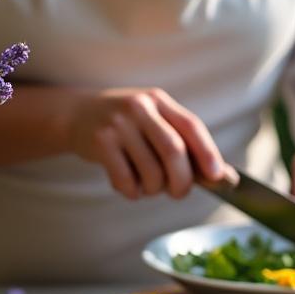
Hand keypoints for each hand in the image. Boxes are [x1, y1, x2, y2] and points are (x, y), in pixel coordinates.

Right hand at [68, 88, 226, 199]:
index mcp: (159, 100)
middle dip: (182, 181)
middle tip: (179, 193)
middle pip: (173, 151)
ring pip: (150, 170)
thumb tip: (219, 175)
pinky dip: (133, 192)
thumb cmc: (126, 124)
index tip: (218, 176)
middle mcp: (140, 107)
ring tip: (148, 186)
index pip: (191, 126)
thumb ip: (181, 141)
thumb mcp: (153, 119)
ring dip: (154, 189)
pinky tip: (130, 187)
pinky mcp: (99, 141)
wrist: (76, 113)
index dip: (208, 152)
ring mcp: (118, 124)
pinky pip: (125, 179)